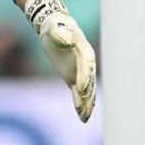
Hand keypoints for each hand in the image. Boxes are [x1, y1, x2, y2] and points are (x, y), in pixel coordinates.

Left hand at [24, 0, 96, 121]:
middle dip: (87, 93)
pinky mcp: (73, 78)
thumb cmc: (56, 27)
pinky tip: (82, 116)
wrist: (55, 28)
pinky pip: (78, 92)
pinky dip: (80, 103)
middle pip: (89, 80)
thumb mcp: (55, 28)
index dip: (84, 77)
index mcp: (84, 50)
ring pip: (86, 90)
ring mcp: (80, 72)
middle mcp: (86, 63)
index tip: (81, 87)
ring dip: (86, 103)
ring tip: (85, 117)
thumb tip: (65, 40)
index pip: (86, 65)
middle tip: (85, 105)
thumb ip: (60, 34)